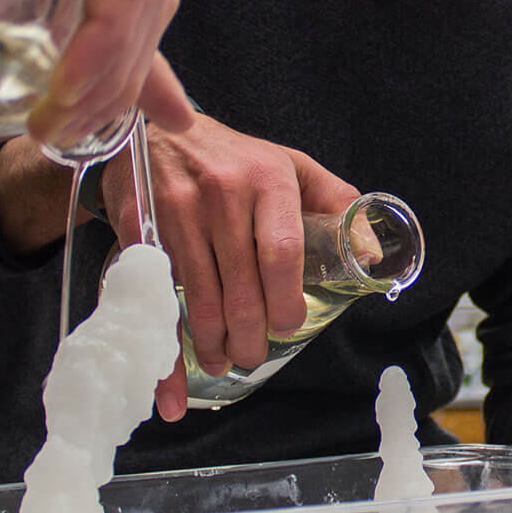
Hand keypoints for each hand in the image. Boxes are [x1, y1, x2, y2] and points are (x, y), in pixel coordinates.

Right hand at [98, 112, 359, 421]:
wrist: (161, 131)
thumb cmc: (236, 157)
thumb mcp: (291, 165)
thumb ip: (336, 204)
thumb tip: (371, 255)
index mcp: (267, 180)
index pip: (283, 251)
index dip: (286, 300)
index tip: (288, 326)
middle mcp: (221, 194)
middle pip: (241, 286)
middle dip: (250, 336)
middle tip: (252, 355)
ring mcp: (176, 211)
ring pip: (199, 296)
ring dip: (212, 343)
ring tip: (223, 360)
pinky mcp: (140, 227)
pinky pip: (155, 296)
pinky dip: (164, 344)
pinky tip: (174, 380)